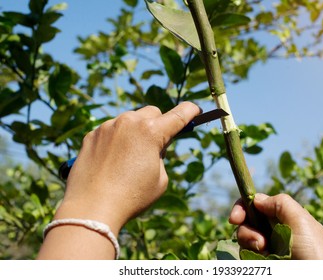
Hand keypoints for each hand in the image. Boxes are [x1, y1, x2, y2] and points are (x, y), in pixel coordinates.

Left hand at [38, 102, 200, 258]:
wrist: (92, 208)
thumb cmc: (131, 197)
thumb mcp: (160, 179)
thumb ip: (160, 156)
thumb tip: (153, 146)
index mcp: (151, 132)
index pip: (178, 115)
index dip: (190, 112)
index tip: (195, 110)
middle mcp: (129, 122)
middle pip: (152, 113)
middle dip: (158, 125)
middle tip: (156, 147)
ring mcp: (107, 127)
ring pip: (130, 120)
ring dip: (136, 131)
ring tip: (129, 159)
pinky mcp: (92, 135)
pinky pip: (111, 130)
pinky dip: (117, 139)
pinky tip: (112, 161)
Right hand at [229, 193, 322, 259]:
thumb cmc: (314, 251)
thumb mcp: (301, 220)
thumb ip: (279, 203)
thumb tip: (256, 199)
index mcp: (283, 217)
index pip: (255, 205)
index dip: (242, 208)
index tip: (235, 218)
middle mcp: (273, 231)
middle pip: (246, 223)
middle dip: (246, 231)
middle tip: (260, 243)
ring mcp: (268, 249)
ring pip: (244, 241)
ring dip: (250, 246)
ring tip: (267, 255)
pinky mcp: (264, 263)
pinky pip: (247, 257)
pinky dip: (251, 258)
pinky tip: (265, 262)